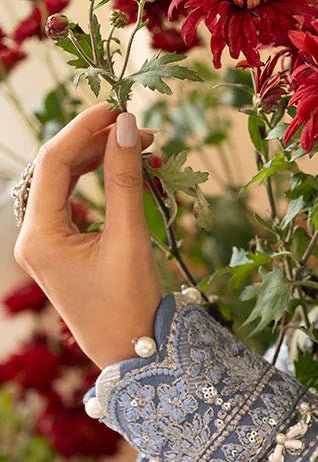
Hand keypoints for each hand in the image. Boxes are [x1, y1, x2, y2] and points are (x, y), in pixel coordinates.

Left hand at [13, 102, 164, 366]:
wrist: (133, 353)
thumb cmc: (131, 303)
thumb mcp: (130, 237)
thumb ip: (126, 178)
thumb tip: (126, 126)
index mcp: (39, 236)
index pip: (53, 163)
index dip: (83, 129)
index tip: (118, 107)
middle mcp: (33, 237)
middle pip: (56, 170)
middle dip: (95, 143)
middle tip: (139, 128)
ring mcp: (45, 244)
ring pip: (65, 183)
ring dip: (100, 161)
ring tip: (141, 148)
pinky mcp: (61, 249)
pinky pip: (73, 201)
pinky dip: (100, 184)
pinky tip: (128, 177)